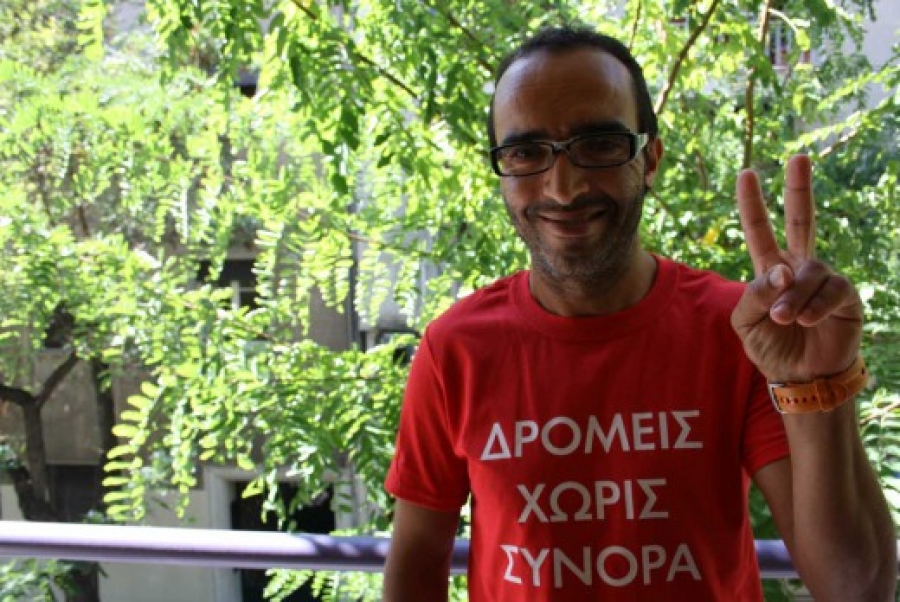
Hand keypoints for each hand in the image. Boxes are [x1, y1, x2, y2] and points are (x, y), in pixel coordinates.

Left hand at [731, 154, 862, 382]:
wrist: (800, 378)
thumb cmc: (771, 348)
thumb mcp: (746, 322)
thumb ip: (754, 295)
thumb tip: (780, 270)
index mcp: (770, 270)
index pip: (759, 231)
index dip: (752, 204)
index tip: (746, 174)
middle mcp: (798, 268)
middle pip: (802, 221)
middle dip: (799, 189)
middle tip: (798, 158)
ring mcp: (823, 279)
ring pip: (808, 270)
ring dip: (793, 295)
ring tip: (785, 320)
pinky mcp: (845, 296)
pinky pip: (831, 288)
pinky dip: (814, 304)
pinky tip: (805, 320)